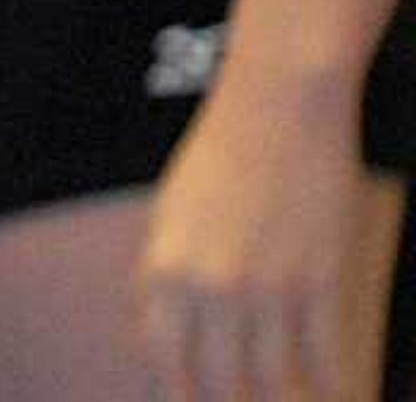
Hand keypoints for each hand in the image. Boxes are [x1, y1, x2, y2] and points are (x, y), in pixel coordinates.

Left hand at [134, 67, 372, 401]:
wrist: (280, 105)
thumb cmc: (218, 158)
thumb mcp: (170, 216)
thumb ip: (163, 277)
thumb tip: (156, 338)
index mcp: (165, 267)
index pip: (164, 358)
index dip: (176, 391)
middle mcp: (213, 287)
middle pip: (217, 380)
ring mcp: (270, 289)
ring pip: (271, 378)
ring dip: (273, 398)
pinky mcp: (321, 281)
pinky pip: (322, 356)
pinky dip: (323, 382)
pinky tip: (322, 392)